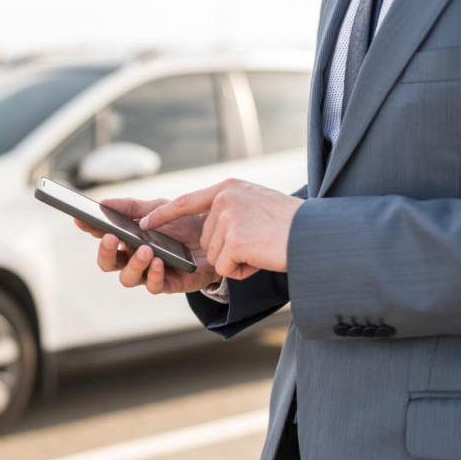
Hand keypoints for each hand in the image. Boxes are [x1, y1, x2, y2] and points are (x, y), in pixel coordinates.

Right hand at [74, 198, 221, 294]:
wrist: (218, 238)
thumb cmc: (185, 225)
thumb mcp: (160, 209)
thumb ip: (133, 207)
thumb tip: (104, 202)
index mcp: (128, 240)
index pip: (103, 236)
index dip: (89, 229)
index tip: (81, 220)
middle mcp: (134, 258)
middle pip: (108, 263)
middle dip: (105, 252)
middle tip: (110, 237)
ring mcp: (149, 273)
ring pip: (127, 278)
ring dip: (133, 264)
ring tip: (145, 250)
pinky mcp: (168, 284)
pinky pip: (153, 286)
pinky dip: (154, 274)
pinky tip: (159, 261)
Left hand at [140, 179, 303, 279]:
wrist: (317, 236)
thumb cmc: (294, 225)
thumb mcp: (257, 204)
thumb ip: (232, 208)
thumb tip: (211, 228)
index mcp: (229, 188)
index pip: (186, 202)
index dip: (163, 214)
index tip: (143, 223)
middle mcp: (225, 199)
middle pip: (206, 239)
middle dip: (229, 250)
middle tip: (258, 243)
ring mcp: (228, 218)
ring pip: (215, 255)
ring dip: (237, 261)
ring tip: (262, 248)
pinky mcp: (234, 240)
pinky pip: (225, 268)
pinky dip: (242, 271)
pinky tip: (261, 258)